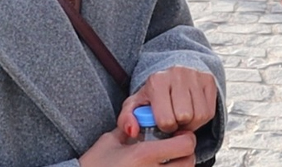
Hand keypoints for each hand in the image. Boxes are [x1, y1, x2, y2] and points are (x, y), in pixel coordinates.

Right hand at [79, 126, 196, 166]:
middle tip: (175, 149)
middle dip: (185, 154)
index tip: (178, 135)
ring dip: (179, 166)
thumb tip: (143, 119)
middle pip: (189, 162)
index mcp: (142, 156)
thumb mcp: (110, 141)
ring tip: (167, 161)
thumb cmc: (93, 165)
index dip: (185, 137)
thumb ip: (129, 128)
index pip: (185, 145)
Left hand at [118, 66, 217, 137]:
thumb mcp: (135, 105)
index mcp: (157, 81)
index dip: (165, 127)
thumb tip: (132, 131)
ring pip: (200, 115)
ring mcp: (195, 75)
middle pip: (185, 116)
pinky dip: (201, 118)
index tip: (162, 123)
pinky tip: (192, 113)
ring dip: (191, 123)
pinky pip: (210, 111)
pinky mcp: (208, 79)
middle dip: (179, 125)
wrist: (171, 75)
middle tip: (174, 121)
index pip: (166, 119)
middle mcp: (177, 74)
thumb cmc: (152, 95)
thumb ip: (126, 119)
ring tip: (182, 118)